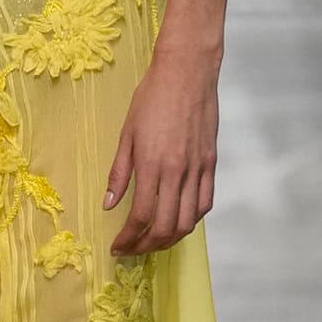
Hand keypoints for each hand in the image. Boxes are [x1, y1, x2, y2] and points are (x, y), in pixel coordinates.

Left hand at [103, 41, 218, 255]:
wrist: (187, 72)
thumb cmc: (152, 97)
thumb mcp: (127, 133)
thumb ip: (119, 172)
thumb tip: (109, 203)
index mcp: (152, 165)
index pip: (141, 216)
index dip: (129, 238)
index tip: (118, 247)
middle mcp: (177, 172)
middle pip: (166, 226)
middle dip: (147, 245)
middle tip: (133, 249)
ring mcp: (198, 169)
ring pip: (188, 221)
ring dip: (170, 238)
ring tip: (154, 240)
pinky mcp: (211, 163)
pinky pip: (205, 203)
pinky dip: (192, 220)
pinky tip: (179, 220)